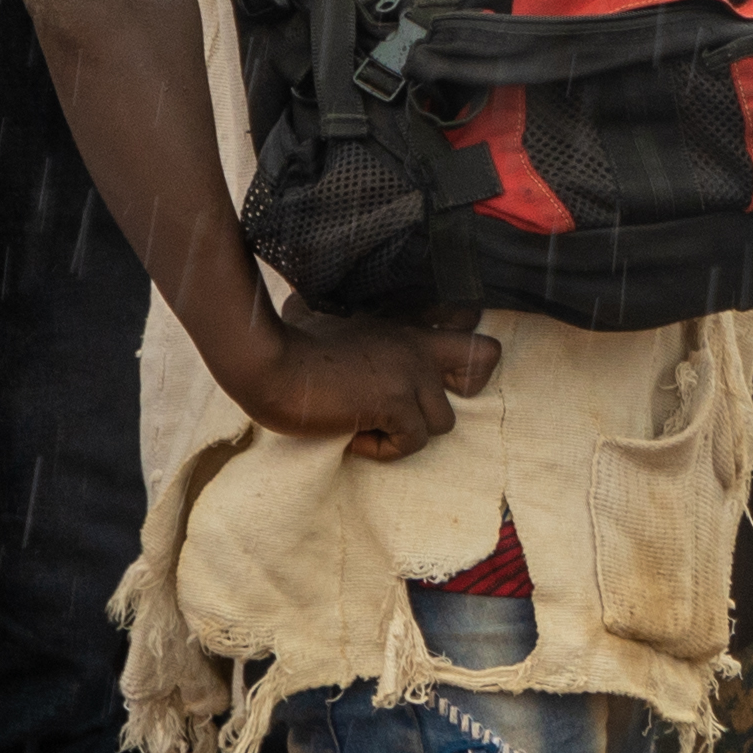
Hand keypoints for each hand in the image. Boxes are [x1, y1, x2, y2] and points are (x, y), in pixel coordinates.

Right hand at [216, 297, 500, 459]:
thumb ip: (339, 311)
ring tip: (368, 426)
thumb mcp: (322, 312)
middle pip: (487, 356)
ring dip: (406, 431)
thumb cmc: (284, 340)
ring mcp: (411, 373)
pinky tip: (353, 438)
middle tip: (417, 401)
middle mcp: (417, 343)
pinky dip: (384, 450)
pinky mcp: (396, 402)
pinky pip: (413, 442)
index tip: (417, 369)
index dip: (453, 344)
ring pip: (444, 420)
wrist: (265, 362)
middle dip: (462, 386)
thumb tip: (306, 302)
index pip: (465, 317)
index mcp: (404, 321)